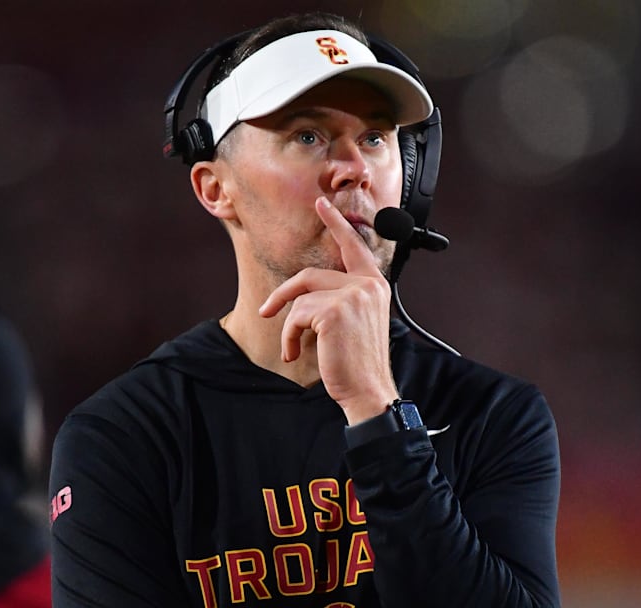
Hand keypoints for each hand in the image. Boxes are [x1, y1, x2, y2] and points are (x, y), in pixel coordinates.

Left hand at [259, 197, 397, 423]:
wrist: (368, 391)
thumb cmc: (359, 363)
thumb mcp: (357, 323)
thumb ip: (343, 298)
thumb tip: (306, 294)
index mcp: (375, 286)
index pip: (353, 246)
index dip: (335, 223)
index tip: (322, 204)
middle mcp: (367, 285)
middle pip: (310, 276)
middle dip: (283, 294)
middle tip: (266, 311)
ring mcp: (352, 296)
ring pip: (301, 298)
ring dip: (289, 326)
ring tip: (292, 348)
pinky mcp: (334, 310)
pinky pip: (296, 315)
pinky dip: (289, 336)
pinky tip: (295, 353)